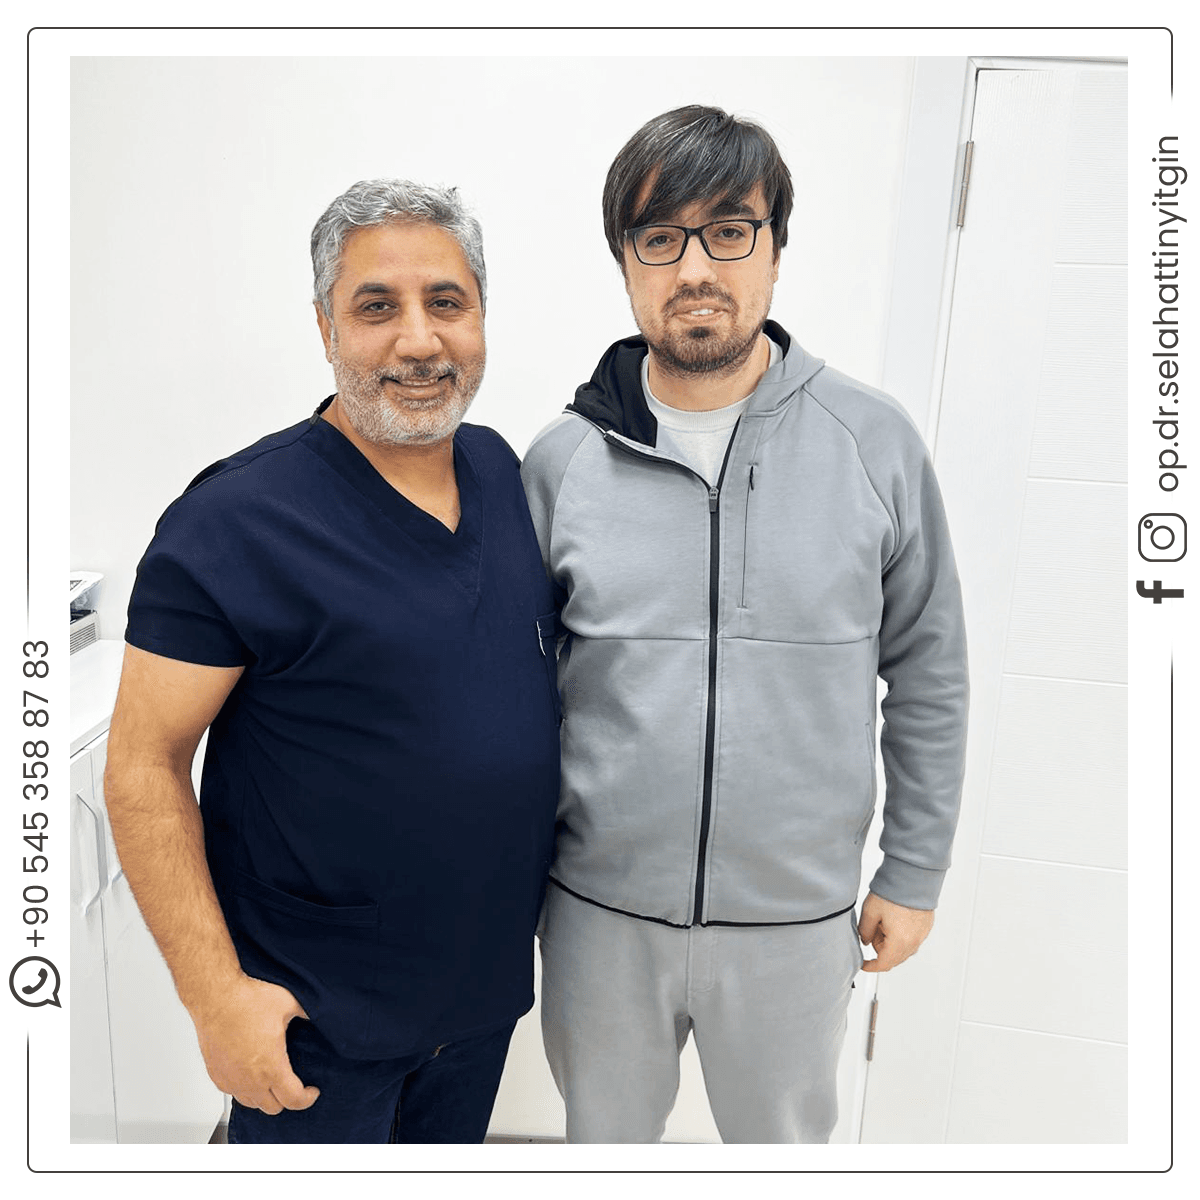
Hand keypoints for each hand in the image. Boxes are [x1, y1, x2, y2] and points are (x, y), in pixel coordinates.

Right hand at [190, 974, 319, 1113]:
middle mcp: (249, 1080)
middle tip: (294, 1084)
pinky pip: (233, 1093)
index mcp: (271, 1067)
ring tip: (273, 1080)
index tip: (312, 1091)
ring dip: (265, 1097)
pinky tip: (251, 1074)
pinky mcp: (216, 1074)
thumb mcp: (288, 1003)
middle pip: (273, 1108)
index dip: (307, 1099)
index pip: (293, 1100)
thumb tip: (319, 1014)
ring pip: (252, 1104)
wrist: (215, 996)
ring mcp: (230, 1079)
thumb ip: (308, 1013)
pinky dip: (245, 1089)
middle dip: (287, 1099)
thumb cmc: (247, 1000)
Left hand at [857, 892, 933, 972]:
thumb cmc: (894, 892)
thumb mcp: (870, 912)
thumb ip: (865, 931)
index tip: (863, 964)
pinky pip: (912, 939)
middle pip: (894, 957)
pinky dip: (901, 935)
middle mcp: (914, 942)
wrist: (913, 877)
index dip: (871, 966)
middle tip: (874, 928)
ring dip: (891, 942)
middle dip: (881, 948)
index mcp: (900, 942)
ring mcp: (922, 934)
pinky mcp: (926, 926)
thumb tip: (865, 940)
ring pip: (903, 949)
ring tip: (885, 920)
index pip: (884, 964)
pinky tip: (894, 918)